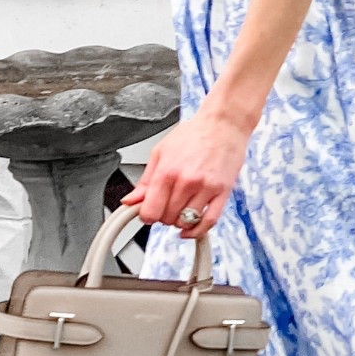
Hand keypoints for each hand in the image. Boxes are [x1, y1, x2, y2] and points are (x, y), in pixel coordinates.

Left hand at [122, 103, 253, 237]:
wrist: (224, 123)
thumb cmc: (194, 134)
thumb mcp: (161, 151)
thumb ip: (145, 180)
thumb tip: (130, 201)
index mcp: (167, 171)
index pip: (150, 211)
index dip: (146, 216)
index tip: (148, 213)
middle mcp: (186, 181)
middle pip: (167, 218)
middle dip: (163, 216)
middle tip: (166, 206)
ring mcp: (206, 188)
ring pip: (186, 222)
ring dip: (179, 222)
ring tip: (180, 210)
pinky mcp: (222, 192)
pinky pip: (209, 221)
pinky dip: (197, 231)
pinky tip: (190, 230)